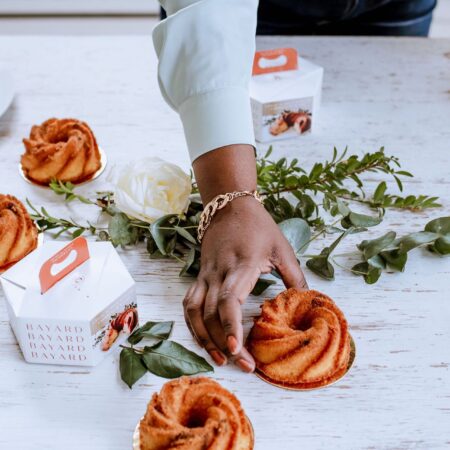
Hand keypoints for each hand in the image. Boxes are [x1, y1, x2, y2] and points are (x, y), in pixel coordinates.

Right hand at [183, 195, 307, 371]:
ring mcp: (205, 275)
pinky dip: (194, 324)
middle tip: (244, 366)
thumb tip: (307, 303)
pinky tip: (204, 339)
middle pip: (211, 314)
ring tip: (220, 359)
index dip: (230, 326)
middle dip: (224, 344)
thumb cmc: (258, 226)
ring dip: (203, 338)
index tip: (237, 349)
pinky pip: (189, 304)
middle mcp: (217, 273)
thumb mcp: (282, 248)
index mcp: (240, 265)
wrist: (229, 206)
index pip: (228, 300)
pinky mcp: (199, 276)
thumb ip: (295, 277)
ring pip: (194, 312)